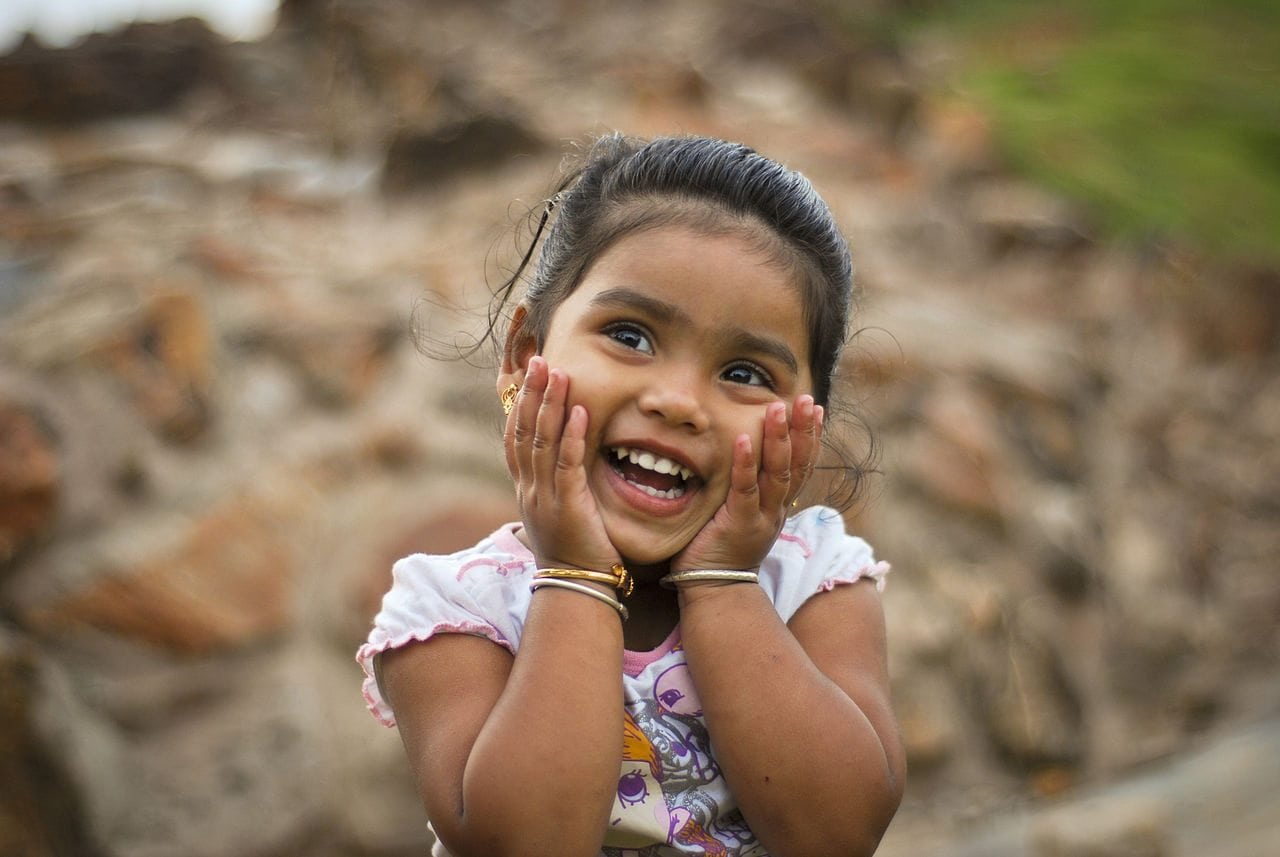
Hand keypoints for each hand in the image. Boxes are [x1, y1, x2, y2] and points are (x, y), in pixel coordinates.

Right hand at [504, 356, 621, 571]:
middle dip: (532, 394)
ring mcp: (545, 497)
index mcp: (526, 490)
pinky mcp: (568, 505)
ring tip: (559, 373)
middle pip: (524, 432)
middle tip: (539, 361)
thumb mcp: (557, 512)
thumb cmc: (574, 551)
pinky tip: (581, 412)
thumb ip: (556, 485)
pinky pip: (568, 464)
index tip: (526, 376)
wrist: (577, 588)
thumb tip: (562, 459)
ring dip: (551, 405)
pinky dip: (573, 436)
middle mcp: (529, 490)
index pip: (514, 440)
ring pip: (542, 442)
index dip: (519, 406)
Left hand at [672, 395, 822, 572]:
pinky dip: (744, 463)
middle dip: (803, 430)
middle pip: (797, 465)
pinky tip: (742, 438)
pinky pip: (744, 490)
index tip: (816, 409)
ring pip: (777, 474)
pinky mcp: (738, 524)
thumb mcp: (741, 515)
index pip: (801, 467)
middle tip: (808, 399)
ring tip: (778, 408)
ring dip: (779, 439)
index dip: (811, 438)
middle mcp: (776, 510)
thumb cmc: (721, 551)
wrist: (716, 593)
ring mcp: (760, 518)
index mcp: (778, 507)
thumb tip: (739, 455)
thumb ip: (747, 490)